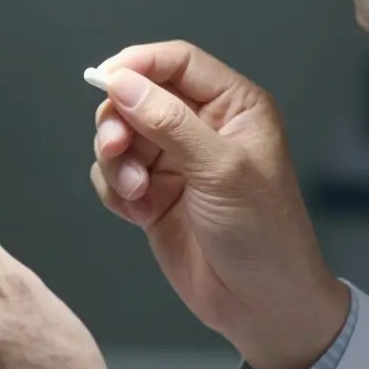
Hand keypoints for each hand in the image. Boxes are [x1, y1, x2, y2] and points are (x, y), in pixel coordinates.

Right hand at [89, 41, 349, 368]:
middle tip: (116, 149)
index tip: (106, 80)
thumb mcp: (220, 171)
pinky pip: (114, 174)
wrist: (261, 306)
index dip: (138, 64)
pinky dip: (116, 190)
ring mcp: (176, 161)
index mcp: (233, 106)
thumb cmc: (263, 234)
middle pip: (139, 96)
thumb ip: (169, 123)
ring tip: (136, 194)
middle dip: (119, 122)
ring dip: (117, 163)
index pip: (177, 62)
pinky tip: (138, 213)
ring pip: (120, 135)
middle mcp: (203, 126)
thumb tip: (122, 83)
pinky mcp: (154, 194)